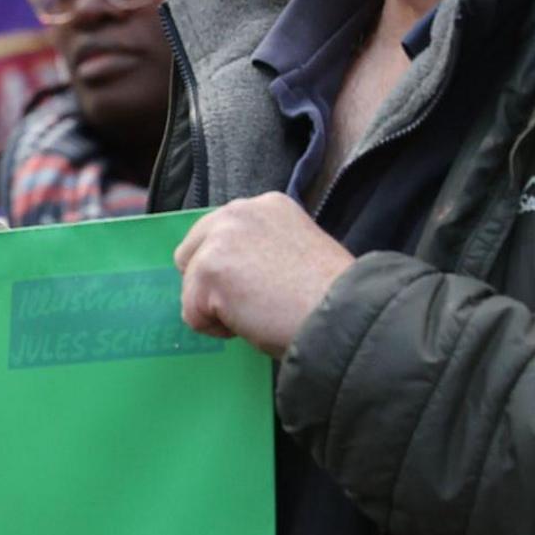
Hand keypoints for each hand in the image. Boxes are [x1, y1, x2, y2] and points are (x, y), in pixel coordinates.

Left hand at [173, 193, 353, 356]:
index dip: (231, 270)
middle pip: (190, 254)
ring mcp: (219, 238)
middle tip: (255, 303)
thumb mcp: (293, 252)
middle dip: (211, 285)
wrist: (344, 314)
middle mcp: (238, 211)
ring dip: (217, 309)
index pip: (216, 236)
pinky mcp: (207, 270)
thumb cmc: (328, 296)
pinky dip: (217, 329)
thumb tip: (232, 273)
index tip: (260, 287)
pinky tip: (253, 321)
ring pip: (191, 287)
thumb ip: (259, 250)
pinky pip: (192, 314)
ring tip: (261, 311)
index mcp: (265, 205)